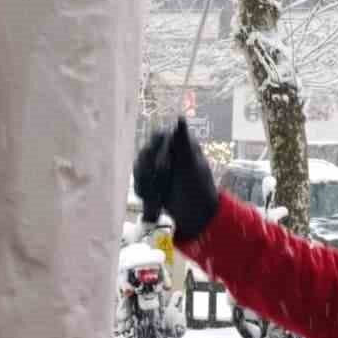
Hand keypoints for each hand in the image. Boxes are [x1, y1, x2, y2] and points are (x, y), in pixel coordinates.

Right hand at [132, 117, 218, 241]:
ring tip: (160, 197)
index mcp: (181, 144)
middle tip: (162, 186)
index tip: (162, 168)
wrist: (197, 219)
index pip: (159, 137)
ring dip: (147, 185)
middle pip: (145, 153)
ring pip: (139, 169)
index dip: (157, 151)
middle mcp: (169, 152)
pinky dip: (145, 193)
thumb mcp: (192, 168)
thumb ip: (183, 144)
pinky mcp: (152, 181)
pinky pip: (138, 182)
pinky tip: (156, 202)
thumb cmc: (199, 191)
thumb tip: (180, 118)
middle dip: (151, 173)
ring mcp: (159, 166)